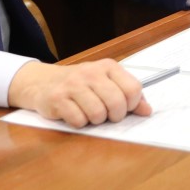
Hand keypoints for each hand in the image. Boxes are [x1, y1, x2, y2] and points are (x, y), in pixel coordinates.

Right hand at [7, 58, 148, 127]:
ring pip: (98, 113)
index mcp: (108, 66)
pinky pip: (78, 120)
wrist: (43, 82)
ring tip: (89, 113)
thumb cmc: (80, 85)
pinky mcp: (57, 98)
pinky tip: (75, 114)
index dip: (132, 105)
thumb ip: (127, 95)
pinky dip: (79, 123)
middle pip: (117, 102)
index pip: (133, 88)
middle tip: (107, 115)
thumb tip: (147, 111)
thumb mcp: (105, 83)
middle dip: (115, 116)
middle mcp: (91, 72)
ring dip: (96, 120)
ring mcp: (73, 84)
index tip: (124, 108)